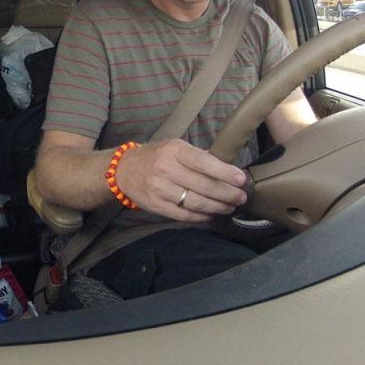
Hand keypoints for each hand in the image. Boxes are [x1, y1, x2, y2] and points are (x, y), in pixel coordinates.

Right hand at [116, 139, 248, 222]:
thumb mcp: (175, 147)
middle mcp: (166, 169)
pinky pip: (184, 215)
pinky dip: (201, 217)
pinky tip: (211, 214)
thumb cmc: (156, 157)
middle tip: (241, 197)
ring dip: (217, 207)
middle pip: (203, 186)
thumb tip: (227, 168)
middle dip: (227, 194)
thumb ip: (199, 157)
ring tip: (229, 207)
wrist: (123, 170)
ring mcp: (160, 189)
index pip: (203, 162)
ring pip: (196, 203)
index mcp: (174, 151)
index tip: (241, 179)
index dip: (224, 172)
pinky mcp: (156, 206)